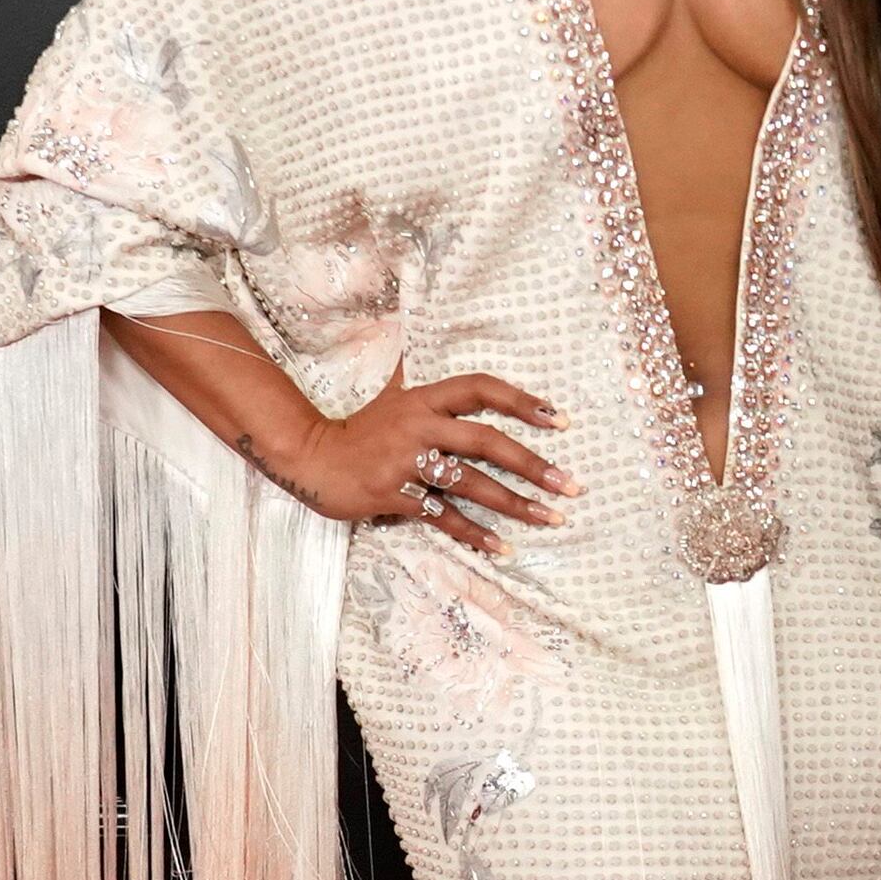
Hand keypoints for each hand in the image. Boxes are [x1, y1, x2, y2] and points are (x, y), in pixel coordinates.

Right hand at [254, 373, 572, 551]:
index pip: (481, 389)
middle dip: (533, 464)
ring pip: (471, 484)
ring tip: (550, 518)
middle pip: (486, 442)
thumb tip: (429, 332)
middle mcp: (419, 427)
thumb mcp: (393, 393)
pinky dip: (474, 534)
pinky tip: (503, 547)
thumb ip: (419, 372)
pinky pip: (443, 516)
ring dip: (515, 504)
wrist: (310, 458)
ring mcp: (406, 463)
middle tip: (570, 484)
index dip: (521, 401)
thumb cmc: (361, 428)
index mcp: (424, 399)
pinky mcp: (395, 496)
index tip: (559, 419)